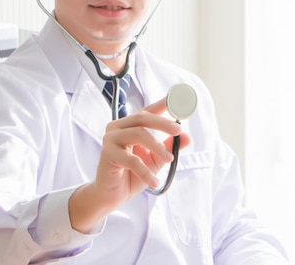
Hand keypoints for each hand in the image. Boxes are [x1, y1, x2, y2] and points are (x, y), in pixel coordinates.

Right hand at [68, 97, 190, 232]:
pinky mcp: (107, 154)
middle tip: (178, 131)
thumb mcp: (156, 159)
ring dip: (157, 147)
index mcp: (129, 125)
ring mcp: (111, 139)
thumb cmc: (132, 175)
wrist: (113, 195)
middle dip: (163, 123)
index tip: (176, 99)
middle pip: (142, 118)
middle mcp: (118, 128)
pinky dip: (146, 171)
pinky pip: (132, 160)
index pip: (147, 111)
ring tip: (169, 159)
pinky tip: (155, 182)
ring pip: (138, 134)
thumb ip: (169, 147)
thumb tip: (187, 136)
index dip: (161, 104)